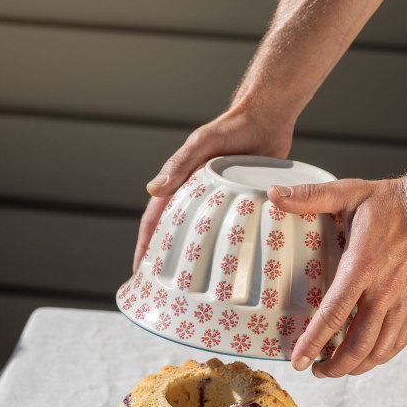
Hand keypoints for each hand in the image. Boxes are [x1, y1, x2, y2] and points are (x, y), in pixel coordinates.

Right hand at [133, 107, 292, 270]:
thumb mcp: (203, 144)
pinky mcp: (241, 204)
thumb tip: (153, 190)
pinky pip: (229, 230)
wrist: (268, 119)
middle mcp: (197, 195)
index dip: (144, 245)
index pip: (155, 219)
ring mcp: (219, 201)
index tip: (138, 270)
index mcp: (180, 183)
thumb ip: (180, 165)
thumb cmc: (232, 126)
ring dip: (194, 257)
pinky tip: (229, 266)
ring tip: (192, 286)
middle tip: (162, 288)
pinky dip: (224, 248)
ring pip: (201, 234)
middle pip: (175, 232)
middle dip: (165, 258)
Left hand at [267, 173, 406, 377]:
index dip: (313, 342)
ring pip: (379, 350)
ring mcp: (404, 302)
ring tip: (337, 367)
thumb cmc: (396, 202)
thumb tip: (275, 195)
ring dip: (355, 366)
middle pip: (356, 344)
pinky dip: (380, 356)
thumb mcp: (350, 193)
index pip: (333, 314)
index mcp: (363, 265)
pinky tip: (366, 356)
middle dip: (333, 365)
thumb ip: (310, 197)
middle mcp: (385, 290)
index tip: (299, 359)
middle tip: (316, 368)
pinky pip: (399, 341)